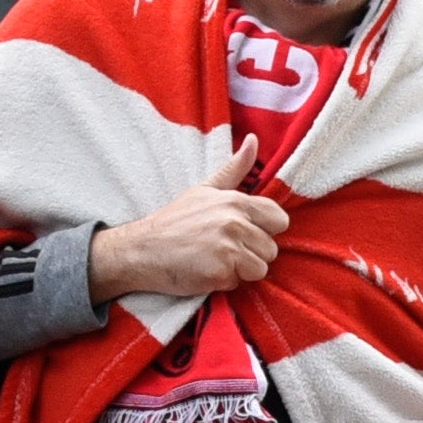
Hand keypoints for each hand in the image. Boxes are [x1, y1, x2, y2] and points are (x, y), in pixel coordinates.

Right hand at [86, 136, 288, 302]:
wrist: (142, 249)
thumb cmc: (175, 220)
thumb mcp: (205, 189)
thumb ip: (234, 168)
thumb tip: (255, 140)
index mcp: (236, 201)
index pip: (279, 220)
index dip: (264, 230)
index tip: (243, 232)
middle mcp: (236, 222)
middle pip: (271, 248)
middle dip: (251, 253)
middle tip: (222, 249)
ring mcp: (229, 248)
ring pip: (260, 268)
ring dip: (240, 270)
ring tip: (215, 259)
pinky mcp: (221, 271)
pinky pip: (239, 282)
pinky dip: (225, 281)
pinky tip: (206, 270)